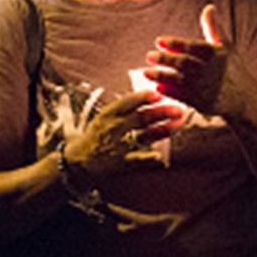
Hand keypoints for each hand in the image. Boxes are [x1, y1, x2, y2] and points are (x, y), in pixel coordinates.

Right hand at [63, 89, 177, 180]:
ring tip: (178, 126)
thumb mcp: (103, 117)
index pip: (128, 102)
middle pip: (142, 117)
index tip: (159, 94)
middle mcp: (114, 128)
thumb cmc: (94, 137)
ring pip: (144, 136)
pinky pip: (136, 159)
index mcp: (108, 114)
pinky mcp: (120, 162)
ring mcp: (118, 145)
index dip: (144, 97)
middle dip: (163, 112)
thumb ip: (123, 109)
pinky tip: (159, 157)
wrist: (78, 161)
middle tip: (178, 109)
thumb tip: (145, 99)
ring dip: (163, 130)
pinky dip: (147, 158)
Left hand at [147, 3, 229, 114]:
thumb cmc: (232, 69)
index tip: (159, 41)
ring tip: (146, 72)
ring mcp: (207, 88)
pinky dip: (170, 92)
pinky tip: (157, 87)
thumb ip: (213, 28)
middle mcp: (211, 70)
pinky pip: (184, 97)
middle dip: (165, 59)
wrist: (245, 99)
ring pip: (180, 80)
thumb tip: (208, 7)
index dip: (175, 43)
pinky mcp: (204, 104)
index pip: (193, 46)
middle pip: (184, 63)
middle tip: (149, 55)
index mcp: (216, 54)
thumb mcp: (226, 47)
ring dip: (162, 76)